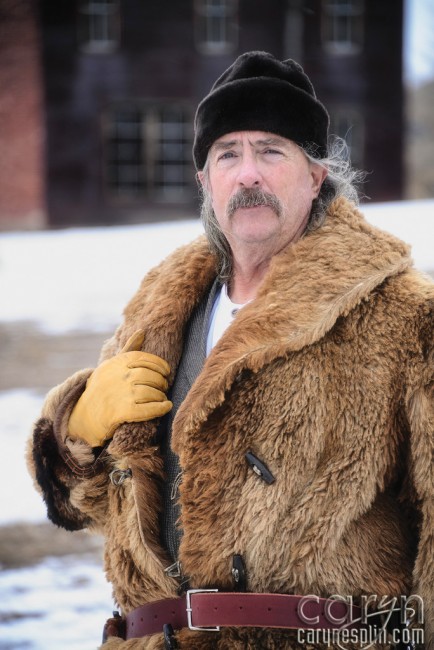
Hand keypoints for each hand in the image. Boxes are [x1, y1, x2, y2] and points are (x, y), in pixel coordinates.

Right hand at [68, 331, 171, 446]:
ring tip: (162, 398)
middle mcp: (118, 377)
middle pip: (149, 376)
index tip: (166, 371)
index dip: (159, 364)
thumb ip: (128, 349)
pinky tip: (166, 407)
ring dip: (161, 396)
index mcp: (116, 364)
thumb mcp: (111, 366)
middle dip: (161, 382)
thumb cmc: (102, 388)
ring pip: (151, 392)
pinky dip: (160, 408)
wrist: (82, 416)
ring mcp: (120, 395)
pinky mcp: (121, 412)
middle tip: (164, 387)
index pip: (143, 358)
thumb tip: (142, 331)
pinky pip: (148, 409)